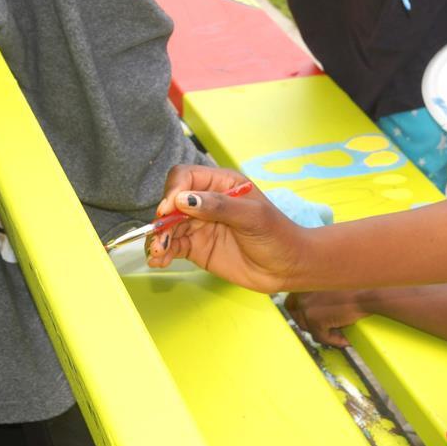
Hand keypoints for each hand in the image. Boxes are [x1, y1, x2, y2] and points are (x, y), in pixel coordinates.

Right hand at [146, 164, 307, 293]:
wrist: (288, 267)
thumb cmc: (277, 235)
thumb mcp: (253, 217)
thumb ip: (219, 206)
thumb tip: (183, 199)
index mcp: (222, 184)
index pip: (186, 177)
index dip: (174, 191)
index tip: (169, 210)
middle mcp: (206, 201)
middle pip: (171, 202)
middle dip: (162, 218)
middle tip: (162, 238)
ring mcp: (199, 224)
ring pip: (168, 226)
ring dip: (158, 238)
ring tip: (159, 254)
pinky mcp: (196, 247)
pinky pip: (172, 246)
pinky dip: (162, 252)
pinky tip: (158, 261)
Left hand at [285, 288, 375, 346]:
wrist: (369, 293)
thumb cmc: (359, 287)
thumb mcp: (334, 285)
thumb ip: (321, 294)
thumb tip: (317, 312)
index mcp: (305, 282)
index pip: (291, 301)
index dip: (299, 312)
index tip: (307, 318)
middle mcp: (301, 293)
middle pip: (297, 317)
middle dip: (310, 325)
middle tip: (325, 331)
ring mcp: (306, 307)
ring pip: (309, 329)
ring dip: (324, 333)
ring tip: (340, 334)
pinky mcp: (315, 320)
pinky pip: (321, 337)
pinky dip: (333, 340)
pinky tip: (345, 340)